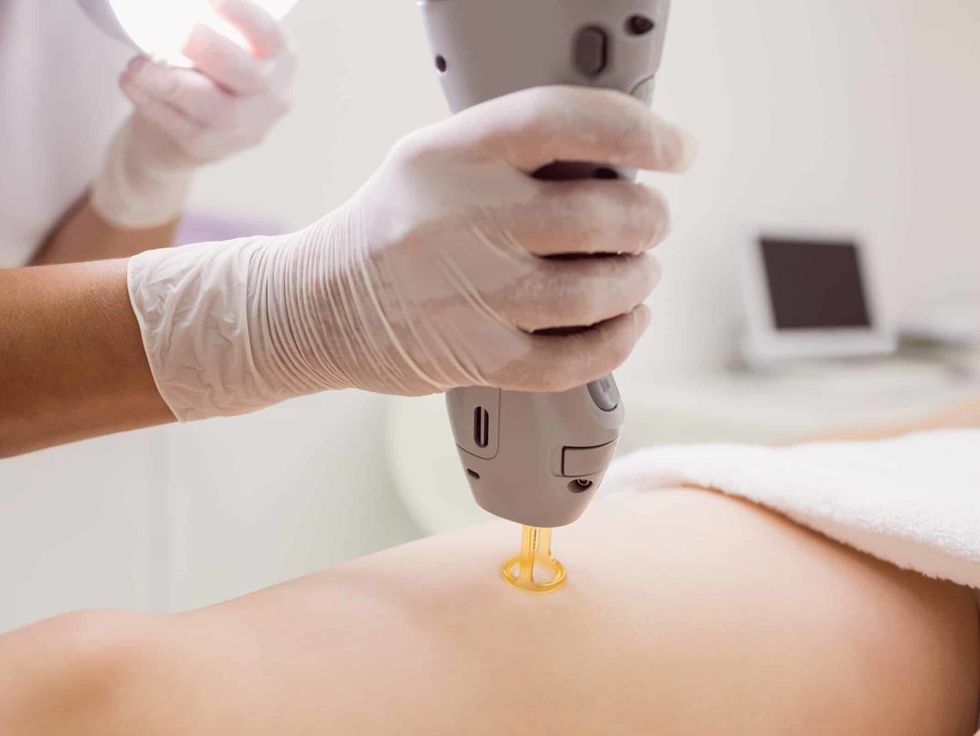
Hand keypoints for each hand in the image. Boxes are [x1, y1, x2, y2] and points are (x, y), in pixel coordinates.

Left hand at [91, 0, 296, 228]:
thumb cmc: (203, 75)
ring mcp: (244, 127)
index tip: (211, 0)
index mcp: (279, 57)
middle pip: (245, 73)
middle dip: (208, 49)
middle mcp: (271, 94)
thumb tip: (174, 5)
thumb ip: (210, 27)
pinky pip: (182, 125)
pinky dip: (152, 102)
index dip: (242, 15)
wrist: (183, 135)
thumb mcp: (221, 46)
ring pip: (211, 105)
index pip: (266, 34)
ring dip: (169, 82)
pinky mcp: (211, 147)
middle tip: (175, 31)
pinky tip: (130, 83)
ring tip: (136, 66)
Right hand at [127, 86, 696, 420]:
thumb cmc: (392, 227)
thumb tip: (622, 161)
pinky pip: (573, 358)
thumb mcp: (433, 160)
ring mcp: (467, 293)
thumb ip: (513, 153)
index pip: (565, 122)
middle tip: (649, 222)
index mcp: (453, 155)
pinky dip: (617, 340)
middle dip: (648, 219)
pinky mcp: (473, 356)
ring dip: (637, 280)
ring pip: (595, 290)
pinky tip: (624, 321)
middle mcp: (461, 219)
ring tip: (636, 273)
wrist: (316, 305)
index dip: (638, 131)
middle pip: (598, 215)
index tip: (675, 150)